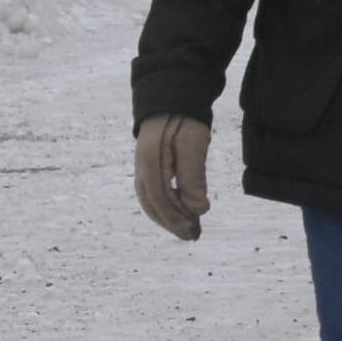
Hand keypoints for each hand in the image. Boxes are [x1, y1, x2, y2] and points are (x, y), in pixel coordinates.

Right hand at [134, 114, 211, 240]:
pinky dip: (169, 209)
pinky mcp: (150, 174)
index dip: (175, 217)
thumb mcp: (194, 143)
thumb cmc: (184, 121)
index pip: (160, 198)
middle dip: (174, 223)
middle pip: (154, 205)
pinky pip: (156, 197)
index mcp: (149, 162)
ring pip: (154, 204)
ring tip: (191, 231)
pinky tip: (183, 216)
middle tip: (194, 236)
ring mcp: (143, 173)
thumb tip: (199, 210)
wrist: (172, 104)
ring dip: (171, 219)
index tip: (194, 229)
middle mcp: (141, 171)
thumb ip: (193, 176)